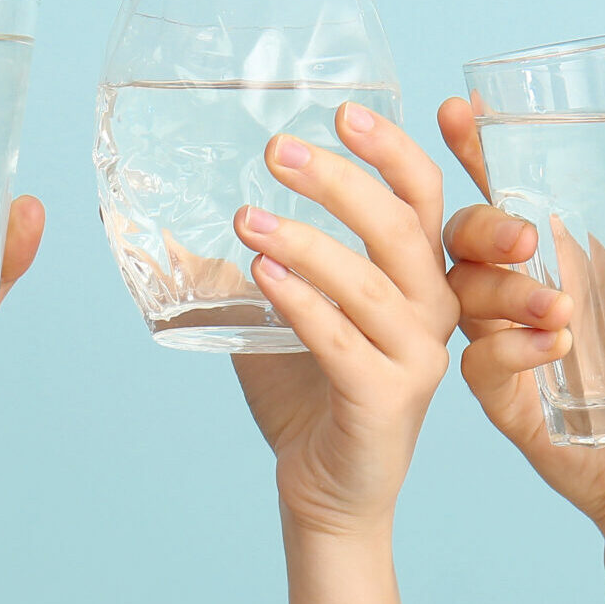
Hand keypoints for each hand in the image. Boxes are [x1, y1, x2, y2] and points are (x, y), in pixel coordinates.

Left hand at [228, 104, 457, 536]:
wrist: (326, 494)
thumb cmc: (308, 396)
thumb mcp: (279, 313)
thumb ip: (254, 262)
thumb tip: (172, 219)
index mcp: (419, 279)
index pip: (421, 198)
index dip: (393, 149)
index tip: (344, 109)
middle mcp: (432, 312)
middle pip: (399, 227)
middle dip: (339, 180)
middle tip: (278, 149)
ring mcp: (417, 358)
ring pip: (368, 281)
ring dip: (305, 241)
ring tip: (246, 218)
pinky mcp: (387, 399)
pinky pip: (343, 340)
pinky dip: (302, 301)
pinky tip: (262, 274)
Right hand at [435, 100, 604, 564]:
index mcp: (569, 264)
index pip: (508, 192)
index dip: (478, 150)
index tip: (460, 111)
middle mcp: (527, 303)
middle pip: (464, 241)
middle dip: (481, 223)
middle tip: (523, 230)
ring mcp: (514, 356)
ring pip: (465, 301)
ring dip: (502, 288)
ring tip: (560, 301)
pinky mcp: (516, 410)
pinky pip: (481, 370)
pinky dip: (510, 349)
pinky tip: (554, 343)